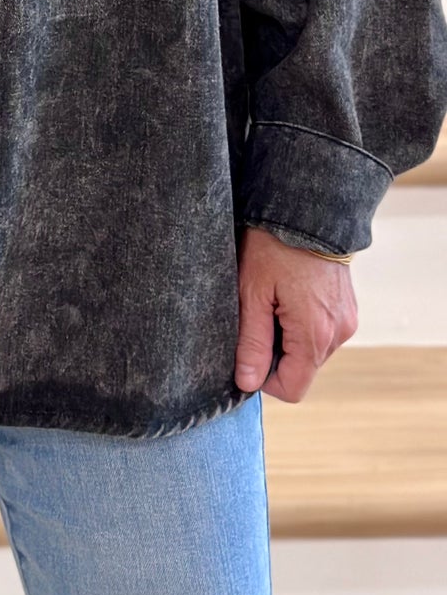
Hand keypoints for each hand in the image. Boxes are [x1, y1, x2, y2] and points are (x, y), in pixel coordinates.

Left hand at [234, 225, 358, 402]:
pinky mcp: (348, 307)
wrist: (308, 206)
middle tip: (257, 313)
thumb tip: (247, 383)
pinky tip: (289, 293)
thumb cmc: (274, 245)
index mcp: (315, 334)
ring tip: (273, 298)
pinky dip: (303, 323)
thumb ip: (251, 342)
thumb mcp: (252, 292)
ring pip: (311, 350)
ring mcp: (347, 319)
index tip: (248, 349)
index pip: (293, 388)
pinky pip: (322, 331)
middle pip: (302, 369)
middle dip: (276, 353)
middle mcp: (339, 332)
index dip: (265, 379)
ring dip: (289, 336)